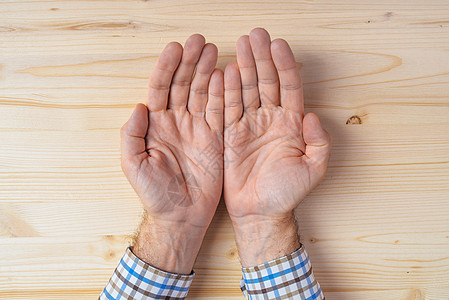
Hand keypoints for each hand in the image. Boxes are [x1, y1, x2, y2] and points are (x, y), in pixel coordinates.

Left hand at [120, 34, 223, 273]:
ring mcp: (197, 128)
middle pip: (183, 84)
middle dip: (189, 61)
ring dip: (206, 71)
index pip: (160, 87)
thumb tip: (139, 106)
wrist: (180, 215)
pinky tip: (225, 75)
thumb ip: (132, 134)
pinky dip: (223, 93)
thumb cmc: (154, 193)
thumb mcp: (133, 165)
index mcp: (156, 124)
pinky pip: (220, 111)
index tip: (175, 48)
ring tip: (212, 50)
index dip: (166, 67)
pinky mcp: (216, 138)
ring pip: (202, 92)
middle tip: (198, 41)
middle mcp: (177, 121)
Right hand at [223, 28, 330, 265]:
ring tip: (239, 45)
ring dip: (243, 67)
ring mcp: (250, 125)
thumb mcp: (313, 170)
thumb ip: (319, 142)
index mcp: (292, 124)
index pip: (289, 86)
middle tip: (255, 35)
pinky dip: (226, 91)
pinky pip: (228, 109)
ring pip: (246, 90)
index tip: (278, 44)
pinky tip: (224, 72)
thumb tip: (313, 115)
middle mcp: (270, 119)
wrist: (260, 212)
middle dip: (261, 57)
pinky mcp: (231, 135)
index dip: (285, 65)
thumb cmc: (287, 194)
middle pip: (266, 81)